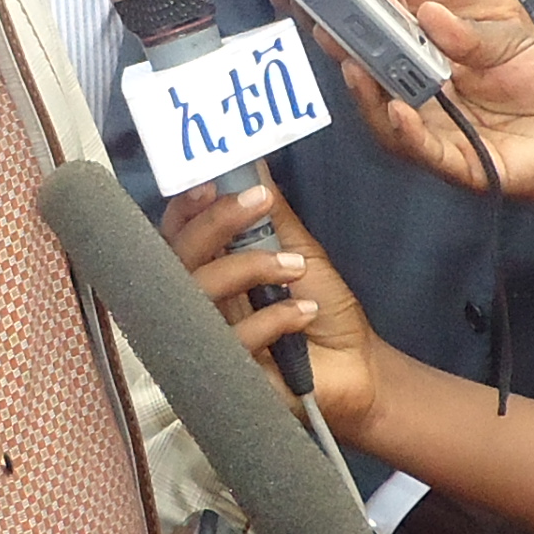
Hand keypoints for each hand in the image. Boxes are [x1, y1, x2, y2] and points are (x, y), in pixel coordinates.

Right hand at [162, 176, 381, 434]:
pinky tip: (303, 313)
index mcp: (210, 269)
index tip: (210, 183)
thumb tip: (254, 161)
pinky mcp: (225, 372)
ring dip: (251, 268)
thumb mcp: (300, 251)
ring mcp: (206, 338)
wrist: (356, 367)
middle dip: (215, 223)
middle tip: (259, 201)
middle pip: (177, 257)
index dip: (185, 208)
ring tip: (297, 267)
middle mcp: (197, 302)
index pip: (176, 234)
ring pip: (199, 293)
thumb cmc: (321, 310)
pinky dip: (273, 317)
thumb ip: (272, 212)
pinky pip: (233, 338)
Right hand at [328, 0, 533, 205]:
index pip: (375, 31)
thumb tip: (429, 7)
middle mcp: (422, 96)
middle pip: (368, 74)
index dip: (349, 8)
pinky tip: (397, 109)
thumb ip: (468, 17)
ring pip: (386, 117)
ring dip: (364, 92)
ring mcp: (438, 131)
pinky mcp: (465, 163)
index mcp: (426, 56)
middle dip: (341, 48)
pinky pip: (428, 152)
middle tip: (325, 19)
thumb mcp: (508, 31)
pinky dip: (408, 132)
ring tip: (352, 63)